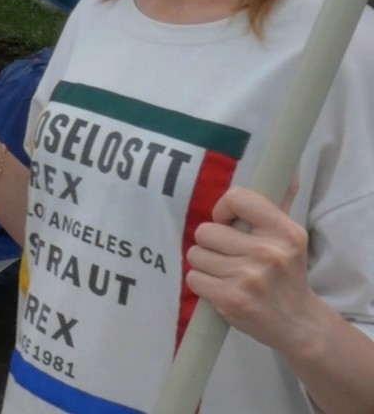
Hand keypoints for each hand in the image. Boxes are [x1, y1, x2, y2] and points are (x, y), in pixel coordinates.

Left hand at [185, 186, 330, 356]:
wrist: (298, 324)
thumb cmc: (287, 274)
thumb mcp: (290, 238)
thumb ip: (282, 202)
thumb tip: (290, 168)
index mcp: (286, 232)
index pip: (238, 198)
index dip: (223, 209)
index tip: (227, 222)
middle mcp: (269, 253)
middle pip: (206, 231)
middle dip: (211, 243)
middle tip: (229, 255)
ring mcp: (249, 278)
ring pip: (195, 254)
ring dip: (205, 263)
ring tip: (227, 273)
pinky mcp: (231, 300)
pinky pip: (193, 278)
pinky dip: (202, 283)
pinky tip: (222, 288)